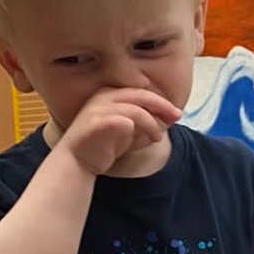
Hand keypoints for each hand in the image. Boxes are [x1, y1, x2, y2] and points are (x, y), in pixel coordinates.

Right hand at [55, 87, 179, 176]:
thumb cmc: (101, 146)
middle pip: (141, 94)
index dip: (160, 101)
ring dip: (153, 123)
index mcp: (109, 93)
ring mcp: (99, 107)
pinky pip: (128, 121)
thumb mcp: (127, 132)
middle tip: (176, 116)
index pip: (140, 92)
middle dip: (163, 106)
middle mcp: (103, 96)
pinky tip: (149, 140)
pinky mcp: (98, 121)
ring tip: (158, 136)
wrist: (77, 162)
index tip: (175, 113)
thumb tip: (165, 120)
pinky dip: (142, 129)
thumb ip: (143, 124)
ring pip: (137, 109)